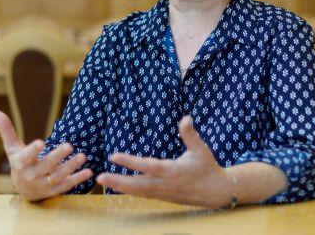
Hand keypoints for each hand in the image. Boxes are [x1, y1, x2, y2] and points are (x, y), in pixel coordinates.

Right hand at [0, 110, 92, 200]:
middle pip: (46, 166)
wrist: (23, 189)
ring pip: (58, 176)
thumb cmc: (19, 162)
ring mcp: (43, 185)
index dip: (33, 150)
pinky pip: (67, 186)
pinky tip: (88, 171)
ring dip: (71, 167)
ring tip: (82, 156)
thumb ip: (7, 130)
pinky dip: (78, 179)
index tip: (41, 142)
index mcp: (21, 163)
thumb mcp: (12, 147)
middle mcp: (31, 176)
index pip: (26, 157)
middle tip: (69, 145)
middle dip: (57, 157)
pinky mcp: (54, 191)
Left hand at [96, 115, 233, 207]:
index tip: (114, 156)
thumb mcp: (200, 149)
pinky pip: (141, 194)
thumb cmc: (207, 167)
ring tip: (102, 180)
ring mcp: (162, 192)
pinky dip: (128, 190)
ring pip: (136, 191)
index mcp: (172, 170)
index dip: (130, 162)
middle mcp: (164, 184)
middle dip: (117, 181)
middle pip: (137, 185)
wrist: (215, 191)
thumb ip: (190, 134)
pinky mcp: (161, 196)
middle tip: (99, 177)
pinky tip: (116, 186)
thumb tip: (186, 118)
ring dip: (118, 186)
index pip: (147, 166)